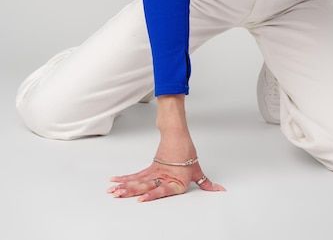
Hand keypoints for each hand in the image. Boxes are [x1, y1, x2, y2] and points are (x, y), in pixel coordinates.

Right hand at [107, 159, 225, 202]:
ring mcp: (154, 172)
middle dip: (129, 192)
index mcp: (175, 181)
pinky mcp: (150, 168)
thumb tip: (220, 190)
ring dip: (124, 186)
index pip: (162, 190)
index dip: (151, 195)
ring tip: (112, 192)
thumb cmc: (186, 150)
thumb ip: (206, 183)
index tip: (140, 200)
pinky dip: (125, 178)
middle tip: (117, 196)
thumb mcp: (197, 169)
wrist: (177, 133)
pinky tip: (115, 181)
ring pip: (137, 181)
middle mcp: (163, 177)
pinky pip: (136, 175)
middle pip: (144, 185)